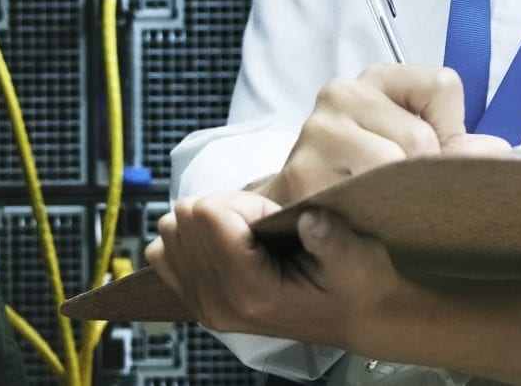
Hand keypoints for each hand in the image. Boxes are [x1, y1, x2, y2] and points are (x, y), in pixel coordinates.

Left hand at [148, 189, 405, 350]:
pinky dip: (190, 238)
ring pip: (169, 232)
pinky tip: (225, 245)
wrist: (357, 317)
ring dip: (206, 222)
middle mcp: (218, 304)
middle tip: (262, 228)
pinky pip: (162, 253)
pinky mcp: (198, 302)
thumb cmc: (358, 285)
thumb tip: (309, 218)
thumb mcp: (358, 259)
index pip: (208, 215)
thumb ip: (332, 239)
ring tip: (247, 236)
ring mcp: (204, 306)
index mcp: (251, 292)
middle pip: (184, 219)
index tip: (275, 220)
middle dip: (224, 209)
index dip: (246, 203)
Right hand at [261, 64, 509, 206]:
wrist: (307, 212)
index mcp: (378, 79)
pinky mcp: (303, 171)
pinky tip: (367, 214)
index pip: (442, 86)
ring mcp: (319, 129)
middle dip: (427, 174)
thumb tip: (501, 153)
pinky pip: (364, 192)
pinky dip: (377, 210)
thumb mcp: (416, 148)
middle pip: (422, 136)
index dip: (449, 129)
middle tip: (409, 193)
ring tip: (385, 203)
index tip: (431, 155)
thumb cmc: (369, 174)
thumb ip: (457, 147)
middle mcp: (343, 92)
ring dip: (402, 195)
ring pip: (395, 163)